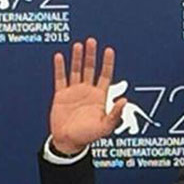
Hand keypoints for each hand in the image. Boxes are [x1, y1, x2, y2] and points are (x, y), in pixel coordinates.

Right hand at [49, 37, 125, 152]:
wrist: (68, 142)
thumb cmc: (88, 136)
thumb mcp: (105, 127)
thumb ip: (115, 114)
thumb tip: (124, 100)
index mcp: (99, 97)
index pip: (105, 75)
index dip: (107, 63)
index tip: (109, 50)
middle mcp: (87, 91)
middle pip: (90, 68)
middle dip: (91, 55)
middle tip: (92, 41)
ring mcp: (74, 92)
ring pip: (76, 70)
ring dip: (77, 58)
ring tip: (78, 45)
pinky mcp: (61, 95)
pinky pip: (60, 78)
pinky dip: (59, 67)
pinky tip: (60, 56)